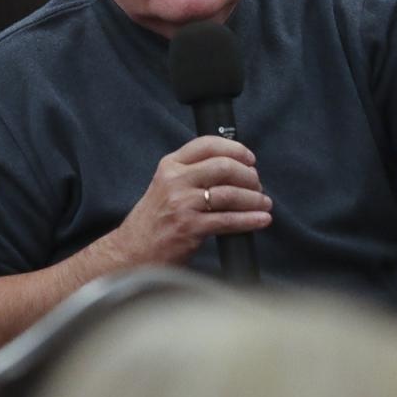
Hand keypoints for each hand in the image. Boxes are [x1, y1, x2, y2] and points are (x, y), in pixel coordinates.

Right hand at [110, 136, 272, 265]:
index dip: (235, 148)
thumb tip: (232, 167)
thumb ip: (191, 173)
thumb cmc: (154, 221)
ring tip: (264, 203)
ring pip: (229, 193)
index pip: (207, 144)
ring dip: (254, 198)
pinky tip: (261, 219)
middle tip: (258, 185)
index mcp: (170, 165)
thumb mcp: (166, 185)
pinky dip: (250, 219)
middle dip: (249, 175)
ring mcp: (182, 204)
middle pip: (224, 166)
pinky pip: (228, 220)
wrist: (132, 251)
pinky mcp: (190, 227)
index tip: (249, 158)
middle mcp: (175, 180)